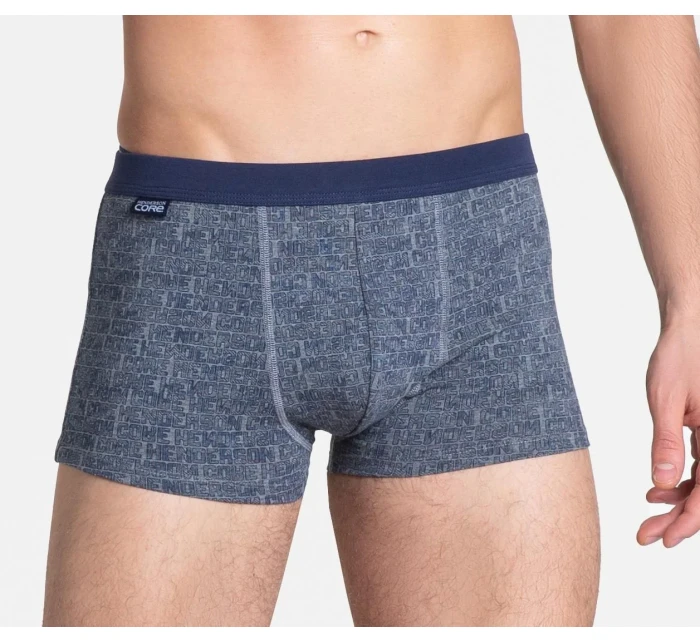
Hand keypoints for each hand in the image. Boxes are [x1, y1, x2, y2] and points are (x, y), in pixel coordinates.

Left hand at [637, 321, 699, 546]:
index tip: (663, 539)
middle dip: (680, 519)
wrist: (691, 327)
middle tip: (646, 535)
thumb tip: (660, 482)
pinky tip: (658, 490)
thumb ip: (666, 441)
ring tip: (649, 514)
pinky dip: (682, 481)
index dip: (689, 520)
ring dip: (680, 502)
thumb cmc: (680, 356)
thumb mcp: (666, 398)